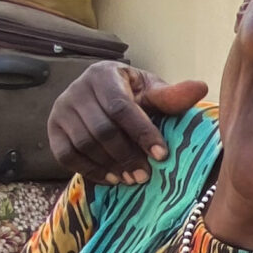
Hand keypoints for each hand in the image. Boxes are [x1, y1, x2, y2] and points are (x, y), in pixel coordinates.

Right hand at [48, 62, 206, 184]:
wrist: (99, 97)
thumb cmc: (132, 95)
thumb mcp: (151, 92)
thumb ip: (171, 96)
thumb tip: (200, 87)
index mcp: (103, 74)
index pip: (121, 107)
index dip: (142, 133)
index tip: (162, 155)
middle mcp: (77, 89)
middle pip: (102, 130)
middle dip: (127, 155)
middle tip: (146, 175)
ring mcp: (61, 110)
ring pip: (84, 144)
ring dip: (110, 166)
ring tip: (132, 179)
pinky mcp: (52, 130)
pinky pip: (67, 156)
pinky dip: (90, 170)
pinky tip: (112, 178)